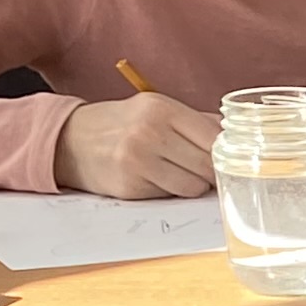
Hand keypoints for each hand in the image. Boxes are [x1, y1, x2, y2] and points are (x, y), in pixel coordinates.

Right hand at [54, 94, 216, 198]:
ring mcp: (138, 161)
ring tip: (174, 171)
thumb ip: (196, 122)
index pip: (215, 139)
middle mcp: (149, 133)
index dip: (225, 152)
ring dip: (191, 184)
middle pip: (208, 166)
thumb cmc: (122, 124)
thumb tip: (235, 137)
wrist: (70, 140)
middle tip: (200, 168)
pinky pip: (170, 196)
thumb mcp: (156, 109)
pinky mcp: (130, 186)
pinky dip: (168, 191)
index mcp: (162, 109)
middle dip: (210, 171)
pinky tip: (152, 177)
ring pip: (193, 186)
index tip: (228, 158)